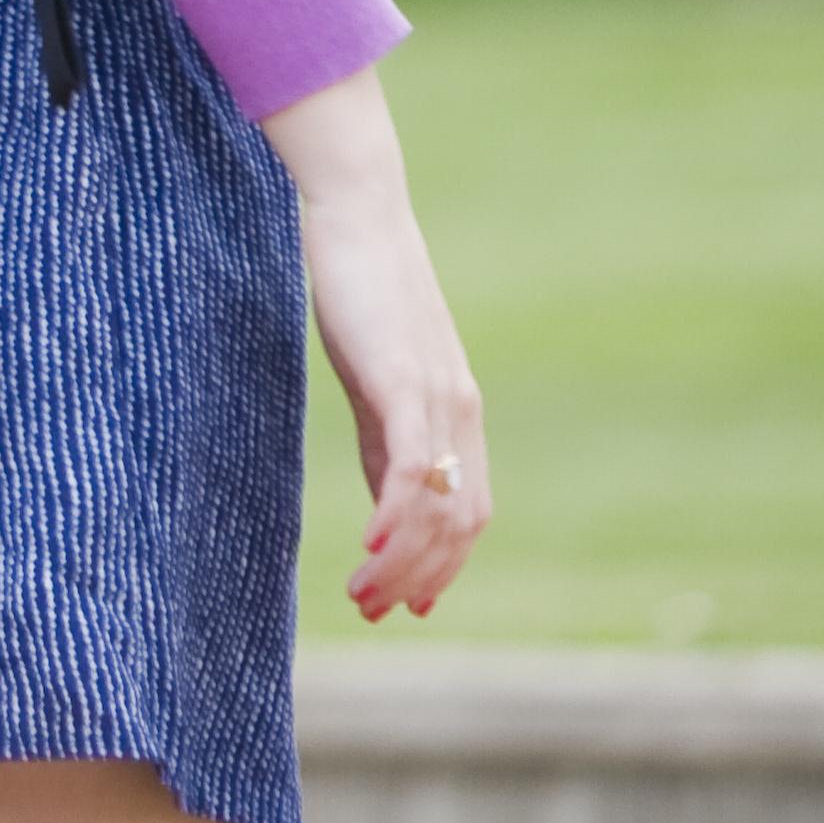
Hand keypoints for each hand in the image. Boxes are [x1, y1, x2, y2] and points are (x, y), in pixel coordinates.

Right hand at [264, 65, 486, 618]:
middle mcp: (460, 410)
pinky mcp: (406, 381)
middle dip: (425, 575)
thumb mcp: (374, 371)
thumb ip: (386, 429)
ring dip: (404, 560)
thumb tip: (390, 489)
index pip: (467, 506)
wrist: (356, 212)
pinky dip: (398, 515)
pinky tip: (372, 546)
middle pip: (461, 519)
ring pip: (438, 503)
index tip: (409, 602)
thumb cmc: (357, 282)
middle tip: (377, 610)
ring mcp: (438, 397)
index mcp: (455, 408)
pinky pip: (412, 465)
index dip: (444, 562)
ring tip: (363, 594)